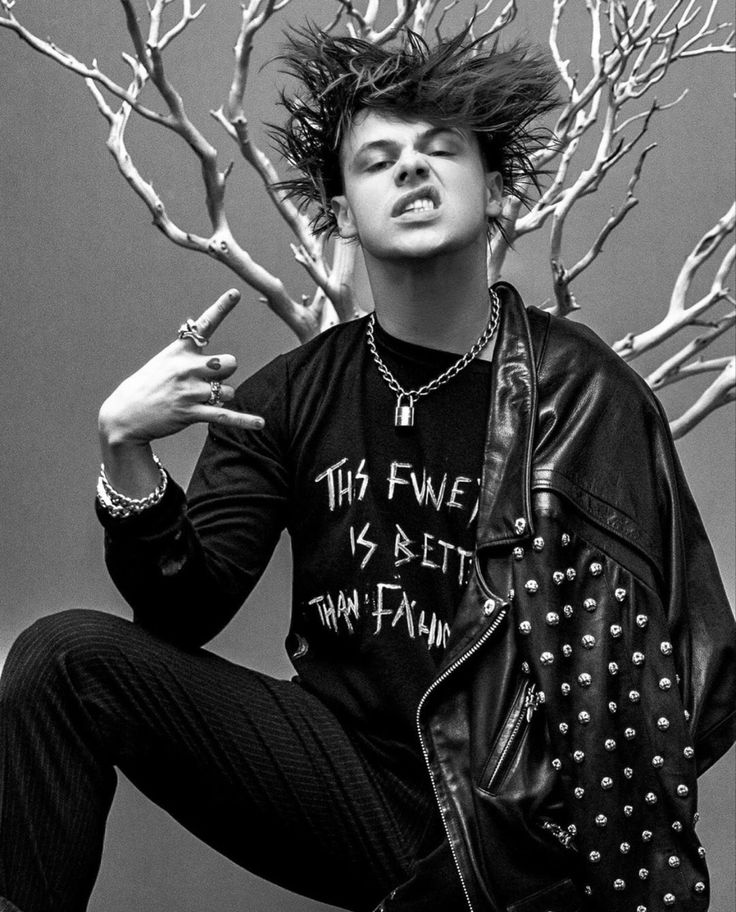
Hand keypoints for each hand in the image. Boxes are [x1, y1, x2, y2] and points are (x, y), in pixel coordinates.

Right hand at [99, 289, 263, 446]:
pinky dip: (244, 420)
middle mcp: (185, 367)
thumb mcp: (165, 361)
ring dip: (219, 397)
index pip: (204, 325)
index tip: (236, 293)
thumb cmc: (150, 385)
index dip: (221, 308)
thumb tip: (223, 361)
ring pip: (228, 391)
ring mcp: (188, 390)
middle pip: (230, 363)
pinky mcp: (191, 413)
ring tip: (197, 400)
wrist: (125, 414)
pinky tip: (260, 424)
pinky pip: (225, 415)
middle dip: (226, 372)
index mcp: (180, 351)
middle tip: (209, 380)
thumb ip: (192, 355)